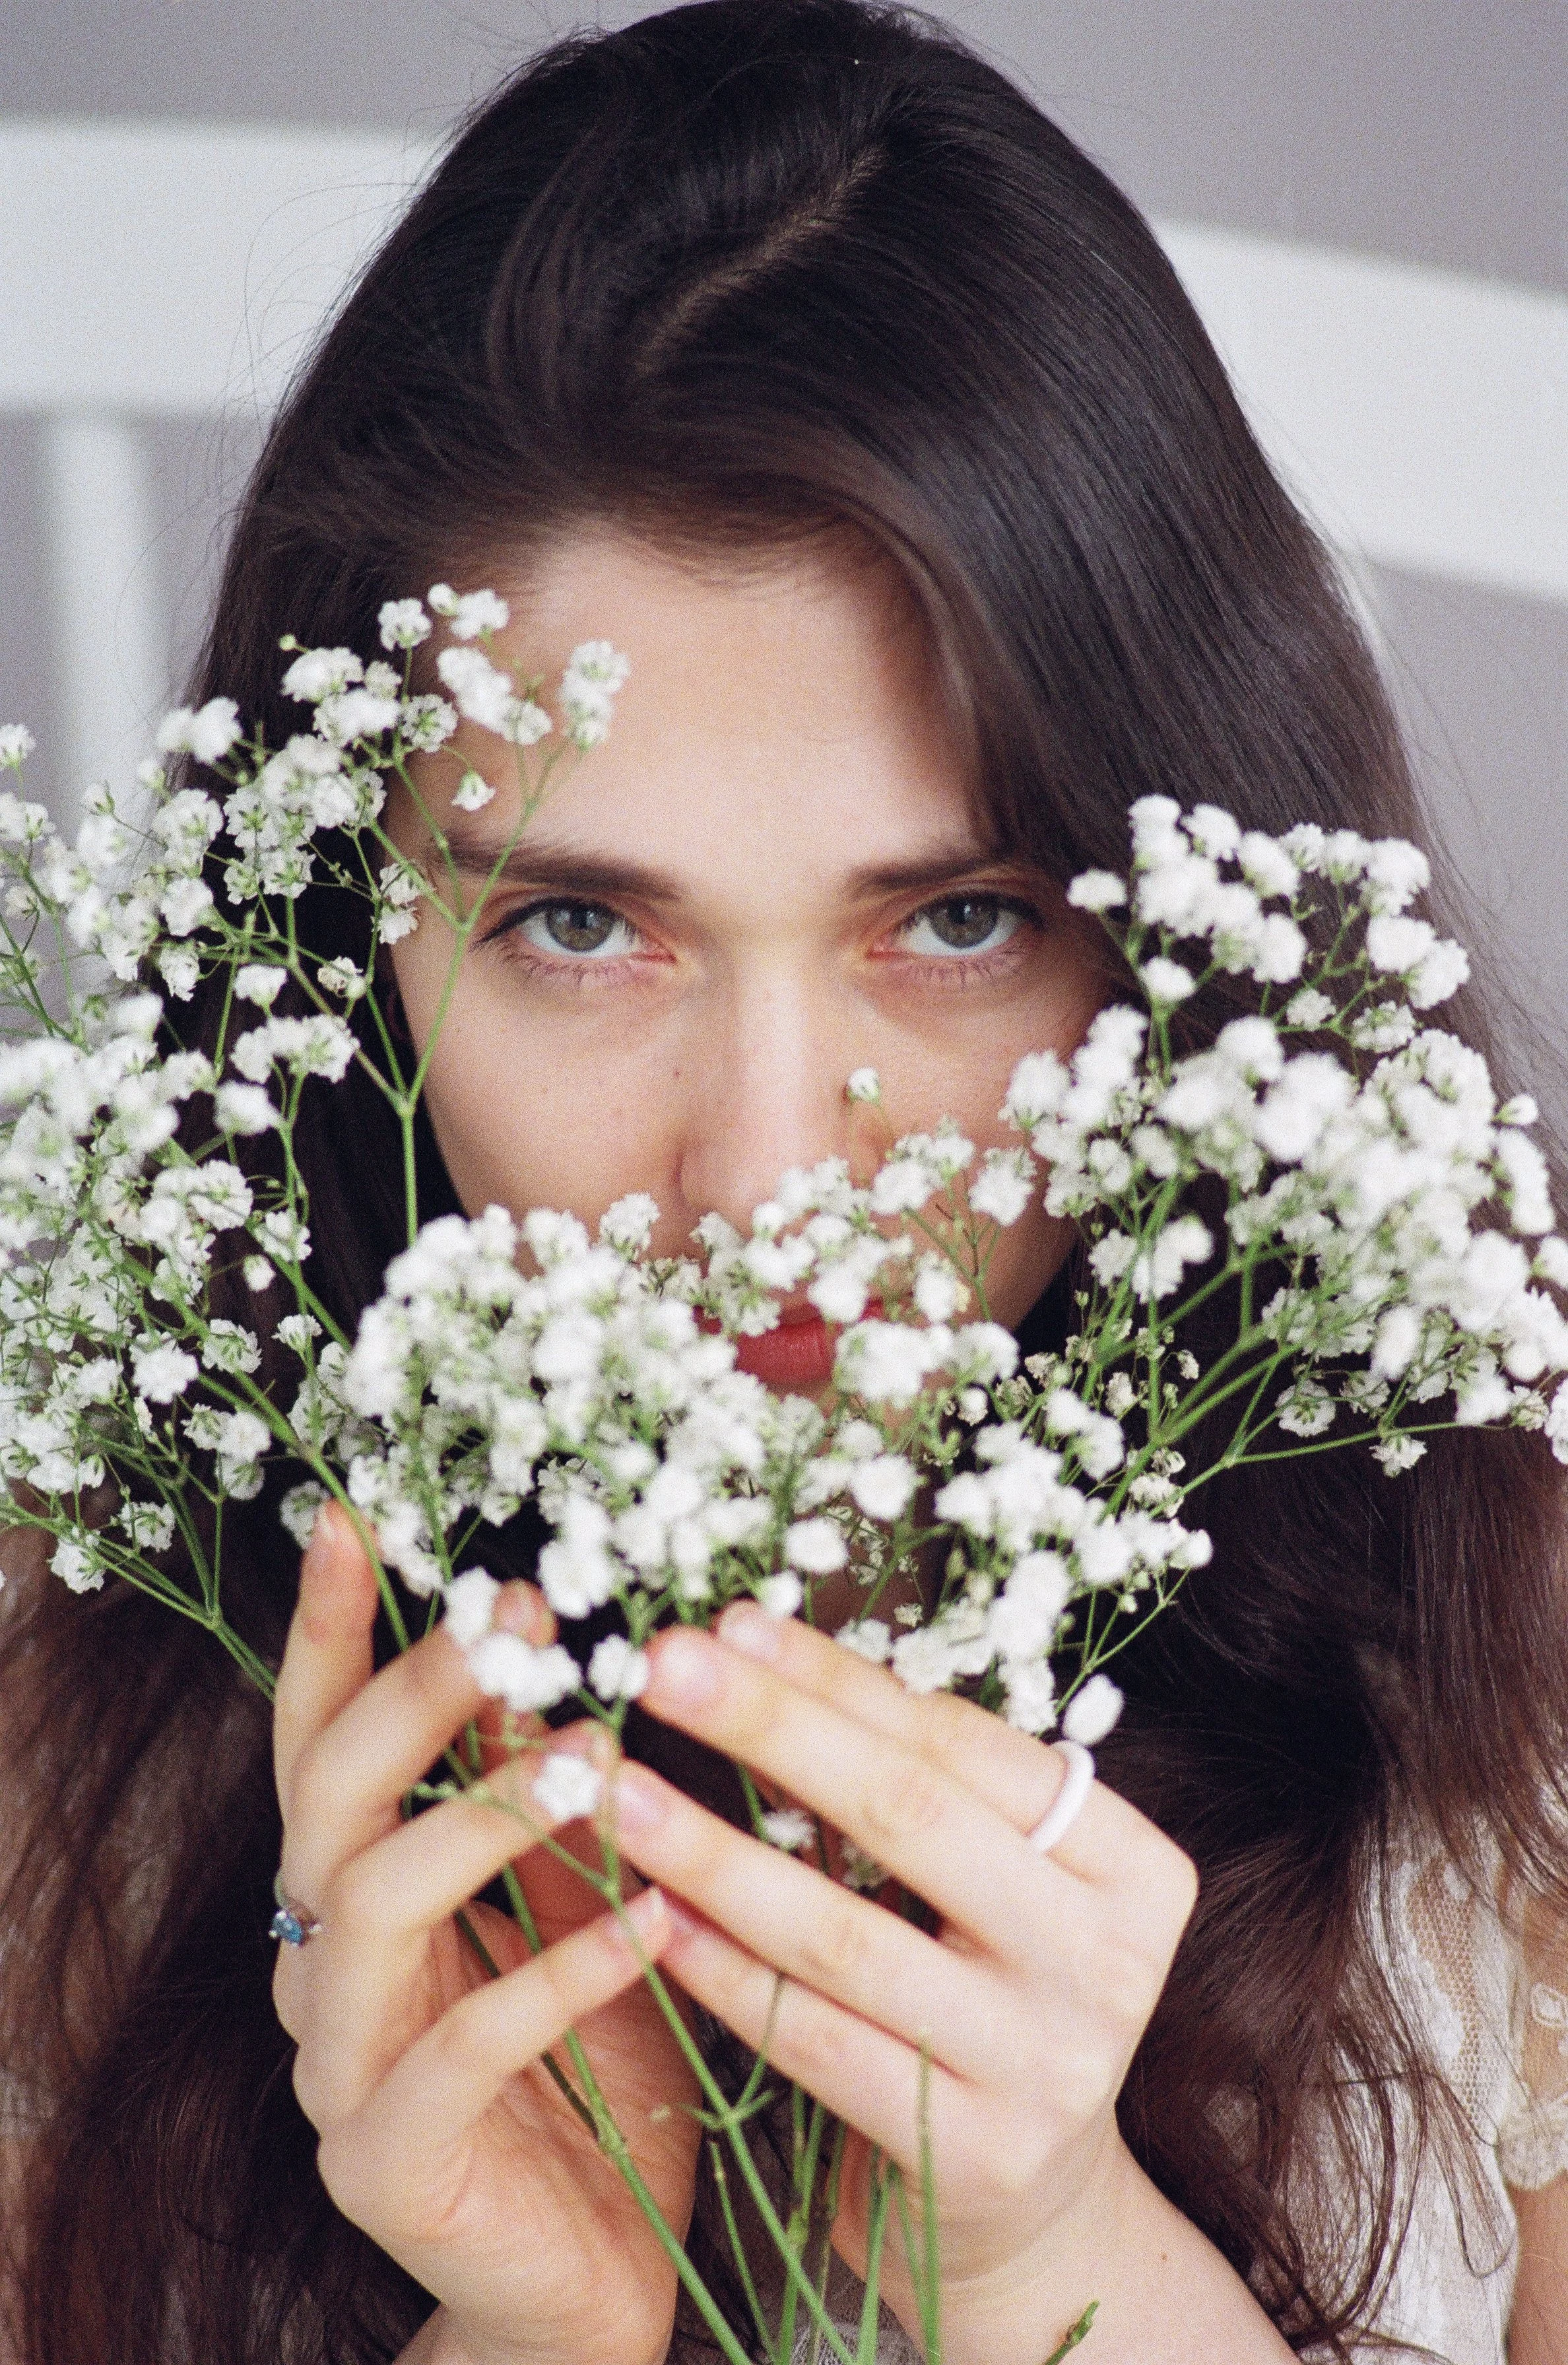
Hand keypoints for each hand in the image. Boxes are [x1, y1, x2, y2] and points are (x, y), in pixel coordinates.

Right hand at [271, 1506, 699, 2364]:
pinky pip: (466, 2050)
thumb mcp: (580, 1908)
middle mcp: (322, 1967)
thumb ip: (551, 1801)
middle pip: (330, 1801)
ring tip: (598, 1758)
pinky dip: (563, 1975)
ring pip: (372, 1910)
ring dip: (484, 1818)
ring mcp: (341, 2068)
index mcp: (358, 1892)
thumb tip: (557, 1651)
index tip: (355, 1520)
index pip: (320, 1738)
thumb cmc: (592, 2072)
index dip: (331, 1633)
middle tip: (508, 1613)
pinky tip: (661, 1920)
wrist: (582, 2283)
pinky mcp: (388, 2161)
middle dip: (413, 1696)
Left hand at [608, 1605, 1201, 2364]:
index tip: (733, 1621)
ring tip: (619, 1788)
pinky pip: (817, 2042)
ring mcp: (1047, 2065)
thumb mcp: (989, 1887)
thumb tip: (751, 1644)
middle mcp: (1106, 1962)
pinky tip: (648, 1915)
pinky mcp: (971, 2156)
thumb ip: (913, 1786)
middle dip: (775, 1727)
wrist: (1027, 2209)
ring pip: (849, 1935)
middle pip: (913, 1816)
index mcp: (1130, 1867)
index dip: (841, 1678)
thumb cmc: (983, 1998)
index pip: (965, 1745)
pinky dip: (724, 1972)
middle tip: (664, 1663)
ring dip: (716, 1852)